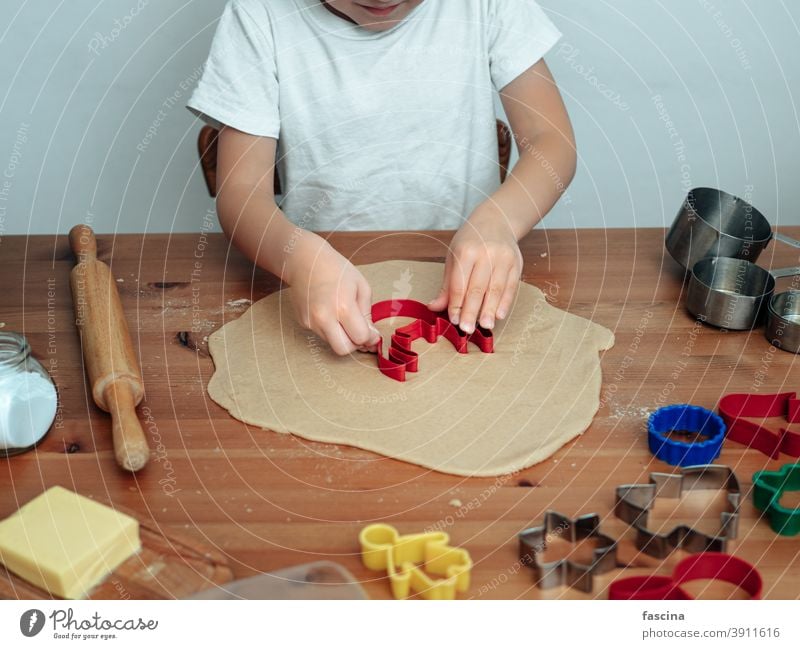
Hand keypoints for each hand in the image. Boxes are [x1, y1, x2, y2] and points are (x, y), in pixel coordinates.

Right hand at [285, 234, 379, 355]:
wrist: (305, 260)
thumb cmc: (336, 270)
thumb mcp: (361, 287)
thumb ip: (367, 314)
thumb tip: (370, 336)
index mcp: (342, 306)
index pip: (360, 338)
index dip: (370, 338)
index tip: (372, 333)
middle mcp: (324, 317)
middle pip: (343, 350)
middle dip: (355, 344)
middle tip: (359, 331)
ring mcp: (311, 321)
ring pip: (332, 343)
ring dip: (342, 336)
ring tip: (343, 317)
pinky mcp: (303, 322)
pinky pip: (322, 334)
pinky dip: (330, 329)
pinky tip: (330, 311)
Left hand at [428, 210, 521, 332]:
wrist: (496, 220)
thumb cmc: (470, 242)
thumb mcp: (453, 257)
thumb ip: (447, 285)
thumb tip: (434, 307)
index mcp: (465, 252)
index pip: (460, 284)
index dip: (457, 304)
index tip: (455, 320)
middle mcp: (485, 254)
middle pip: (477, 288)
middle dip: (472, 311)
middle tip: (467, 329)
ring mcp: (503, 258)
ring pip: (496, 289)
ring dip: (490, 310)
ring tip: (485, 326)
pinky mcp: (516, 263)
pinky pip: (510, 287)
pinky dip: (505, 302)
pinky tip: (499, 315)